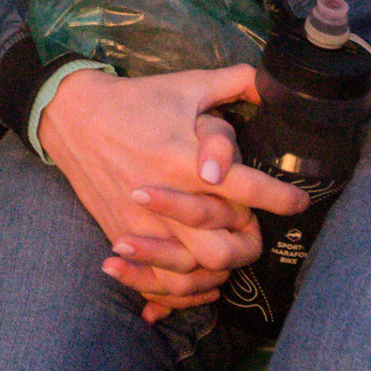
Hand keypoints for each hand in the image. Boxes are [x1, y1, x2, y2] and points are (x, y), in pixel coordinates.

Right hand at [37, 66, 306, 317]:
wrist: (73, 116)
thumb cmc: (137, 100)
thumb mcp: (188, 84)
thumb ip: (236, 81)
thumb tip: (272, 81)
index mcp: (185, 158)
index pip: (246, 188)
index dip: (281, 198)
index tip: (298, 201)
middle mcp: (166, 197)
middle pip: (223, 247)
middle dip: (251, 242)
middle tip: (259, 228)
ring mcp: (141, 223)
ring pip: (193, 270)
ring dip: (220, 266)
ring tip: (233, 248)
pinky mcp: (122, 234)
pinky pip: (158, 280)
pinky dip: (183, 288)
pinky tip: (202, 278)